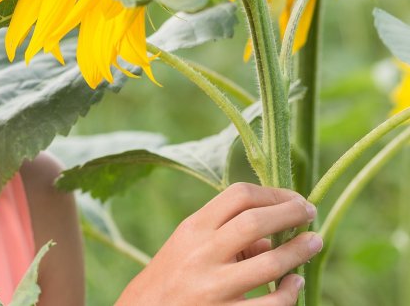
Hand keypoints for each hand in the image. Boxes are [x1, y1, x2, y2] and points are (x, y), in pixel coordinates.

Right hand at [116, 182, 322, 305]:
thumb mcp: (189, 245)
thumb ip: (226, 233)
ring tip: (314, 243)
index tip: (294, 198)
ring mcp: (214, 288)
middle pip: (256, 222)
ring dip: (300, 251)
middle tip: (309, 212)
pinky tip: (295, 283)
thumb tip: (275, 232)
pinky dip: (290, 292)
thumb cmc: (174, 275)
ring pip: (270, 264)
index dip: (274, 193)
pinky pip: (271, 304)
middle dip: (292, 213)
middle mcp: (202, 254)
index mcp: (193, 228)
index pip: (238, 196)